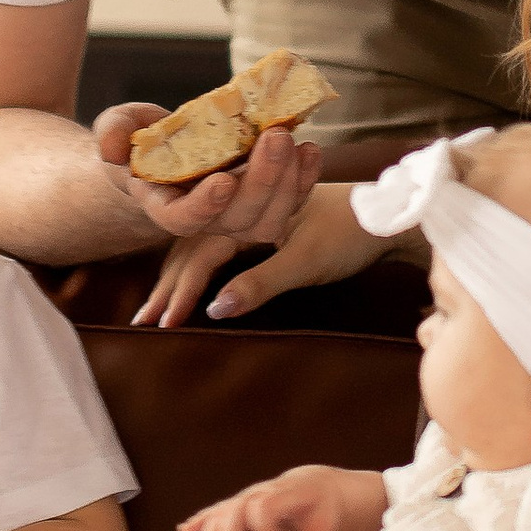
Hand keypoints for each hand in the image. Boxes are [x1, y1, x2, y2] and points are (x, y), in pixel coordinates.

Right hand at [93, 101, 322, 300]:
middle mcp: (204, 219)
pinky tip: (310, 150)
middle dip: (261, 180)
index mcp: (164, 206)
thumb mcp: (117, 128)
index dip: (204, 207)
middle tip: (275, 137)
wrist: (165, 153)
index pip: (184, 221)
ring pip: (268, 219)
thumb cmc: (139, 140)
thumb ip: (112, 133)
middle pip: (237, 219)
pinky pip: (288, 203)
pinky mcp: (260, 202)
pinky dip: (303, 180)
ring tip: (294, 141)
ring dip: (287, 183)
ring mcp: (236, 215)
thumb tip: (113, 146)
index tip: (221, 180)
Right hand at [130, 171, 372, 329]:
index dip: (179, 291)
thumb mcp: (305, 261)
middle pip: (190, 248)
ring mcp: (249, 212)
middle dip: (167, 286)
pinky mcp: (262, 221)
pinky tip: (194, 281)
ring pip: (201, 245)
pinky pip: (218, 243)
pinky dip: (199, 266)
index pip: (199, 255)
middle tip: (143, 322)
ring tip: (157, 308)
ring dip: (177, 276)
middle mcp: (240, 205)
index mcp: (244, 208)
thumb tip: (214, 311)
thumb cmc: (350, 233)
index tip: (162, 324)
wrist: (388, 212)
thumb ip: (259, 283)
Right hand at [179, 463, 387, 530]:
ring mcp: (253, 495)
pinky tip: (184, 530)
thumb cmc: (333, 510)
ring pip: (225, 510)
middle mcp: (267, 490)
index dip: (264, 523)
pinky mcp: (245, 504)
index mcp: (291, 491)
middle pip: (239, 505)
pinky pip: (221, 509)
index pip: (266, 502)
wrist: (329, 489)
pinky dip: (203, 520)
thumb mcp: (333, 519)